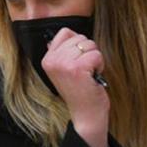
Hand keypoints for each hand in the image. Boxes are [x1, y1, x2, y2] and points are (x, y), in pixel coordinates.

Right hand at [41, 28, 108, 146]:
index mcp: (47, 59)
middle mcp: (52, 60)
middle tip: (84, 70)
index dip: (78, 44)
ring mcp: (64, 64)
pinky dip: (100, 65)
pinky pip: (96, 54)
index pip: (65, 32)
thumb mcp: (64, 69)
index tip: (77, 61)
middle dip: (88, 52)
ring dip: (94, 58)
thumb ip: (62, 51)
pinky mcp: (77, 69)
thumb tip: (68, 33)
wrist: (85, 114)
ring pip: (89, 45)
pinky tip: (93, 77)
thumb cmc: (79, 90)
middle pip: (79, 37)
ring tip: (88, 74)